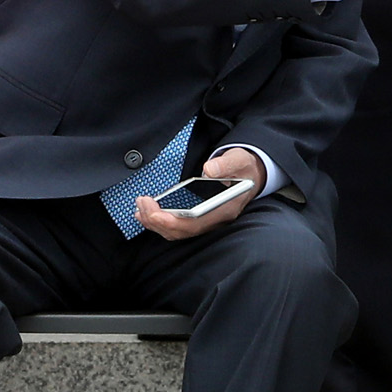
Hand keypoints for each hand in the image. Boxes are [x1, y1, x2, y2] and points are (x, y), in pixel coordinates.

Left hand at [136, 145, 264, 239]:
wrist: (251, 173)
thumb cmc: (244, 167)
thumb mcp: (238, 159)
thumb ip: (225, 163)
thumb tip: (209, 169)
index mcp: (225, 208)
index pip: (196, 223)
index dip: (172, 221)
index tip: (154, 212)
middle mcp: (215, 220)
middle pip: (183, 231)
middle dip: (158, 221)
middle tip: (142, 204)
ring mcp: (207, 221)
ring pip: (178, 232)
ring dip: (156, 223)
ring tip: (140, 209)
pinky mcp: (200, 218)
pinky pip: (178, 227)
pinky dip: (161, 222)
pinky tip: (148, 213)